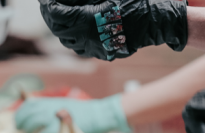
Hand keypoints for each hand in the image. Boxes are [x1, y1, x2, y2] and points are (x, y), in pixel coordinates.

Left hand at [15, 94, 129, 132]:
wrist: (98, 115)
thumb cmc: (82, 115)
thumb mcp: (64, 107)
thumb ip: (51, 110)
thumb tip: (37, 114)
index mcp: (51, 101)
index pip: (28, 104)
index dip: (20, 114)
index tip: (18, 122)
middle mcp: (50, 106)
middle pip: (28, 113)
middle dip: (21, 122)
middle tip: (20, 131)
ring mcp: (55, 116)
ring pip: (32, 122)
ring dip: (27, 130)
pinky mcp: (60, 128)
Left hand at [39, 0, 186, 60]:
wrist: (156, 21)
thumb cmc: (135, 1)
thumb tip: (63, 0)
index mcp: (87, 21)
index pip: (57, 16)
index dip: (48, 6)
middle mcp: (89, 39)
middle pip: (59, 31)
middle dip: (51, 18)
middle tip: (48, 6)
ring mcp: (98, 50)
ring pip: (69, 43)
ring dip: (61, 30)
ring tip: (60, 17)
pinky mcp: (105, 54)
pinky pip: (82, 49)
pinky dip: (74, 39)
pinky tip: (76, 28)